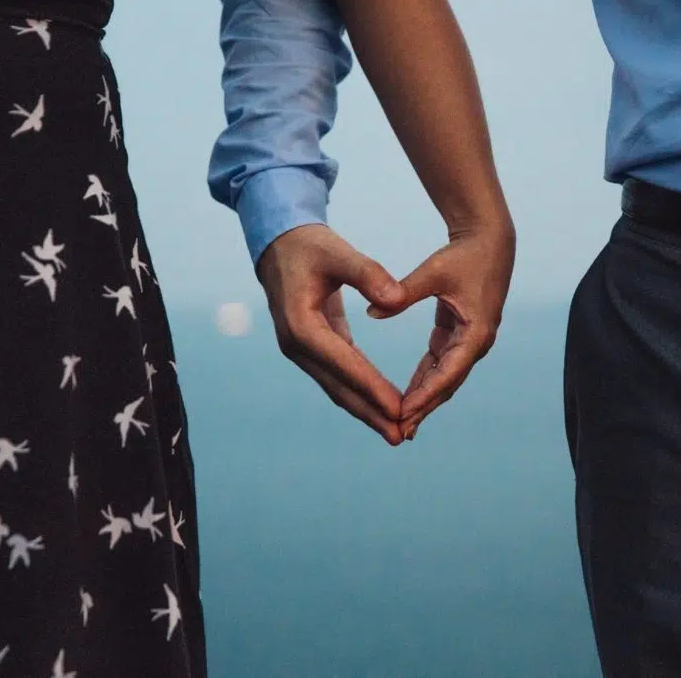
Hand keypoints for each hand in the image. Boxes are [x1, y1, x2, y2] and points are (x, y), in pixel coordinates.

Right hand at [257, 224, 409, 445]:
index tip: (398, 407)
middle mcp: (297, 345)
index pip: (342, 362)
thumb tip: (398, 299)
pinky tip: (381, 405)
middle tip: (400, 436)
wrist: (280, 245)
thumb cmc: (310, 246)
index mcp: (301, 324)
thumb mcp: (338, 252)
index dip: (371, 386)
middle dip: (370, 412)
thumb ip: (368, 274)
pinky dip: (361, 392)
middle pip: (338, 387)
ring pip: (338, 387)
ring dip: (366, 410)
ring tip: (395, 432)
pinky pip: (339, 376)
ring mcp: (301, 350)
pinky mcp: (312, 348)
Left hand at [367, 221, 514, 439]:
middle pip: (447, 384)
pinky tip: (407, 399)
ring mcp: (469, 341)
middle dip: (425, 408)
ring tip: (401, 424)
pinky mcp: (459, 334)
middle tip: (399, 431)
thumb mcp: (433, 272)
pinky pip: (440, 365)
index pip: (447, 373)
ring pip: (444, 379)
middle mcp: (476, 343)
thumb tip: (372, 311)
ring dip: (425, 401)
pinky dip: (425, 382)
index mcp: (476, 332)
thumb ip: (403, 292)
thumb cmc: (463, 254)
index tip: (403, 412)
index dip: (425, 395)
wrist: (488, 240)